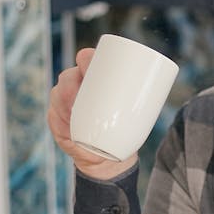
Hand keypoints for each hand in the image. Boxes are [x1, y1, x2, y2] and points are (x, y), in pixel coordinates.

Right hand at [47, 48, 137, 179]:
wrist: (110, 154)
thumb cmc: (123, 126)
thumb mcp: (135, 112)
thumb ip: (144, 101)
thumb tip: (160, 90)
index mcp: (94, 79)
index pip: (86, 61)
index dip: (86, 58)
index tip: (88, 61)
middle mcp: (75, 87)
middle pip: (68, 77)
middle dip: (72, 82)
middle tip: (82, 92)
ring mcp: (63, 103)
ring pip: (59, 95)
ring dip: (64, 101)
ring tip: (74, 108)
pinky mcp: (57, 121)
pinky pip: (54, 116)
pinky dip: (60, 119)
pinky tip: (65, 121)